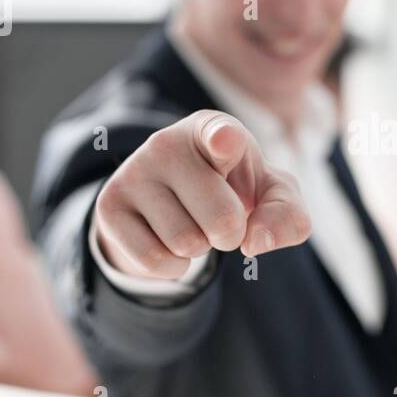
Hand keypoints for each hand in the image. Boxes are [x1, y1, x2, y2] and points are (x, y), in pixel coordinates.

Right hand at [94, 110, 310, 279]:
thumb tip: (256, 243)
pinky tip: (168, 241)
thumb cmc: (234, 189)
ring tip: (191, 223)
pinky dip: (174, 267)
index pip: (222, 134)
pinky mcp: (109, 206)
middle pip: (222, 220)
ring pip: (187, 243)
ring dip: (199, 249)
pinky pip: (156, 261)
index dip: (226, 141)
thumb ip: (287, 214)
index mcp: (215, 130)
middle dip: (231, 235)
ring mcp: (134, 173)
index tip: (225, 141)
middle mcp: (168, 143)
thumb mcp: (271, 196)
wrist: (174, 201)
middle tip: (219, 217)